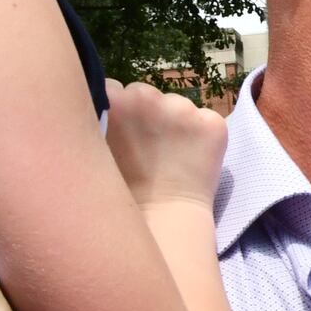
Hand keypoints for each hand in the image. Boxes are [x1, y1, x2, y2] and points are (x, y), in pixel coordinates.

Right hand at [105, 82, 233, 208]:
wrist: (162, 220)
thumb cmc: (121, 191)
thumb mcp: (97, 148)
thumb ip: (102, 120)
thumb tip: (106, 105)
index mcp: (115, 99)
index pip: (115, 90)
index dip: (119, 112)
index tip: (121, 133)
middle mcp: (148, 95)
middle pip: (145, 94)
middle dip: (145, 114)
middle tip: (145, 148)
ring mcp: (184, 108)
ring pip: (176, 105)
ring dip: (174, 122)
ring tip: (168, 156)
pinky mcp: (213, 123)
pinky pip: (205, 120)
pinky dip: (201, 135)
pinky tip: (191, 157)